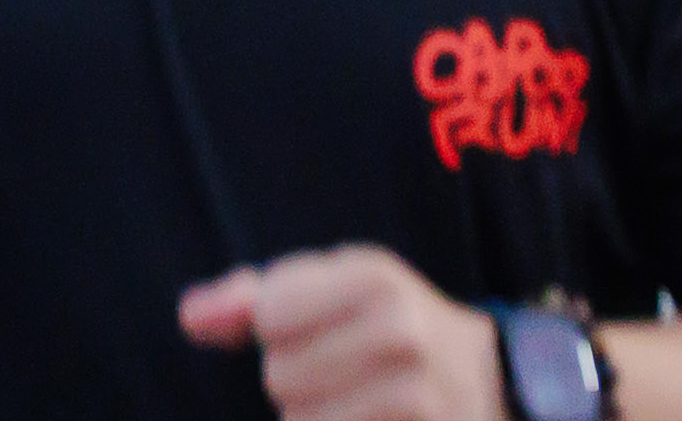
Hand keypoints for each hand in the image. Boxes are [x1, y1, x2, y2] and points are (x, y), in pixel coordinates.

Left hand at [169, 246, 500, 420]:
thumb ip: (254, 296)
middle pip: (279, 376)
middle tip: (349, 369)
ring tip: (361, 400)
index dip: (281, 327)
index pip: (269, 315)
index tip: (321, 326)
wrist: (491, 381)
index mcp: (374, 276)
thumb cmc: (391, 325)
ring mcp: (414, 397)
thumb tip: (190, 317)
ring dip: (316, 419)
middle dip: (299, 378)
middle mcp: (399, 331)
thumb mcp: (333, 288)